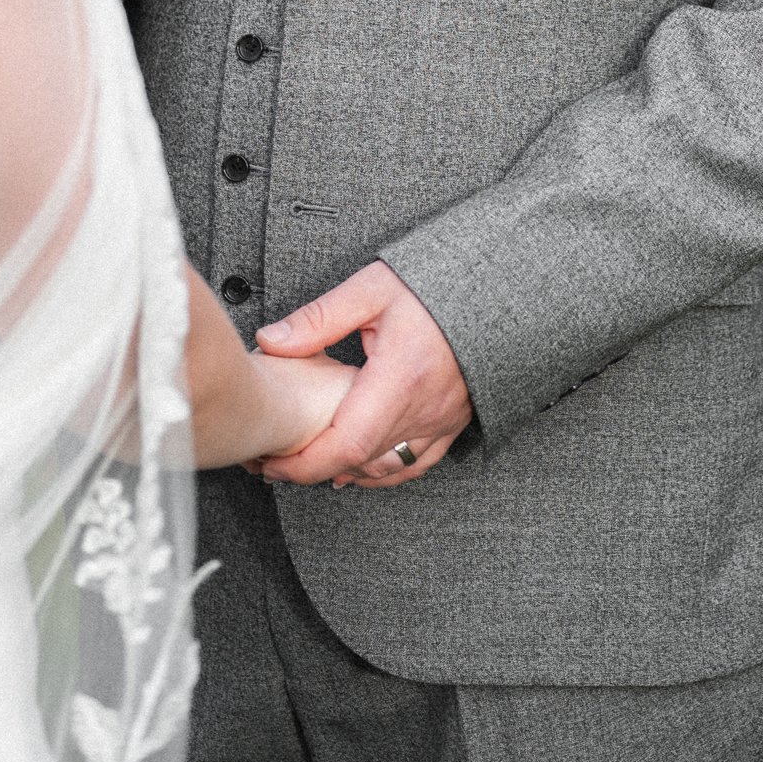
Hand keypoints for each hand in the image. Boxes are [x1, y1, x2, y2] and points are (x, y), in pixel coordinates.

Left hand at [251, 262, 471, 487]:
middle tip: (274, 463)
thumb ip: (319, 319)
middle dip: (313, 470)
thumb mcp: (371, 289)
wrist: (493, 292)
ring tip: (307, 467)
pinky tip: (359, 470)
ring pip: (387, 469)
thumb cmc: (434, 287)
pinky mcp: (453, 422)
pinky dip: (383, 472)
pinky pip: (416, 464)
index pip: (346, 445)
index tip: (272, 464)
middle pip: (360, 462)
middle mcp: (423, 410)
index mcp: (399, 379)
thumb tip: (269, 341)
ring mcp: (442, 421)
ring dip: (346, 473)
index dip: (305, 465)